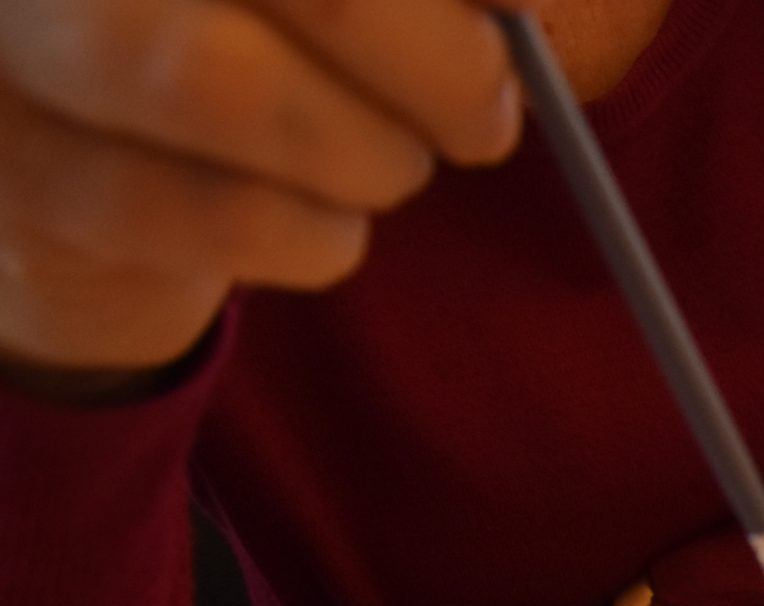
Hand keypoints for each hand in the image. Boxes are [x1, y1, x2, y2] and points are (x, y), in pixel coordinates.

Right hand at [0, 0, 523, 391]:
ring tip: (391, 167)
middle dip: (438, 63)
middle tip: (489, 116)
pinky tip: (326, 225)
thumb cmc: (249, 32)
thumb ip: (428, 1)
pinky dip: (313, 237)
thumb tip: (519, 4)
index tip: (525, 5)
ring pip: (218, 83)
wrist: (83, 154)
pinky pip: (207, 214)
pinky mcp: (18, 176)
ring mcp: (11, 45)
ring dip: (366, 154)